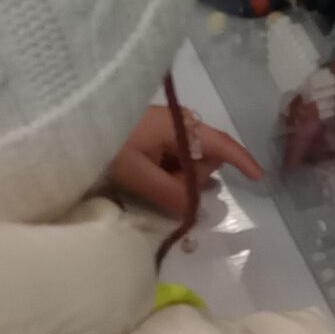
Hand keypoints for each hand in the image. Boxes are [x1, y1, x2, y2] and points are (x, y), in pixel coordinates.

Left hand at [108, 105, 264, 226]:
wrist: (75, 125)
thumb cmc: (108, 145)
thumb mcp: (137, 174)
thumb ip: (170, 193)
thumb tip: (198, 211)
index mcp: (181, 126)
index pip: (221, 144)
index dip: (242, 161)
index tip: (259, 179)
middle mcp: (180, 123)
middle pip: (204, 157)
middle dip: (192, 178)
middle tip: (161, 187)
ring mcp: (167, 127)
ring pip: (189, 160)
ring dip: (177, 177)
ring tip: (147, 181)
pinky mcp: (155, 133)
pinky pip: (175, 157)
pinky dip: (168, 171)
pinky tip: (148, 176)